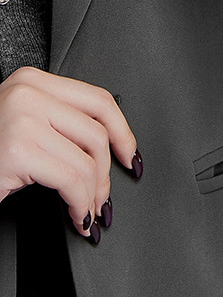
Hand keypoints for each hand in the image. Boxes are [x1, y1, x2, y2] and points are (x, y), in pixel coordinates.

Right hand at [0, 66, 140, 240]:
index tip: (129, 155)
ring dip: (94, 195)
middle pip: (96, 131)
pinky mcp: (18, 149)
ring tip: (88, 212)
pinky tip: (76, 216)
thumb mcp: (22, 125)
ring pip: (87, 159)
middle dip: (106, 174)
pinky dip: (80, 204)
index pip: (97, 99)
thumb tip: (106, 145)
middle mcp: (28, 91)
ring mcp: (22, 118)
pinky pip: (71, 180)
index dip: (122, 131)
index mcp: (32, 80)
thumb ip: (56, 122)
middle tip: (103, 200)